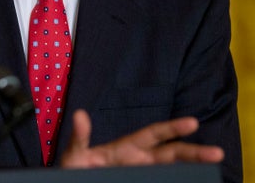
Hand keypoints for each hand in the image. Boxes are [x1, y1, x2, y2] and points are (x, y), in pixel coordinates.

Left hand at [61, 109, 223, 167]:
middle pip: (172, 154)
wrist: (73, 182)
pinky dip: (181, 181)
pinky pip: (165, 182)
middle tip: (217, 152)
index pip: (154, 134)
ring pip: (174, 171)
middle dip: (194, 152)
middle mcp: (140, 161)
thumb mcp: (76, 154)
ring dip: (193, 169)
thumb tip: (79, 114)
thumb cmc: (74, 169)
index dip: (172, 128)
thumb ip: (80, 137)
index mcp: (127, 148)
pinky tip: (195, 180)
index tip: (193, 122)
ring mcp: (142, 175)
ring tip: (212, 169)